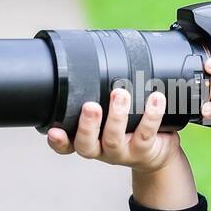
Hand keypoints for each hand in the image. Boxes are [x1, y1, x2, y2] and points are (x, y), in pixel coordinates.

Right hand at [46, 87, 181, 173]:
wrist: (157, 154)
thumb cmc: (129, 129)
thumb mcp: (110, 115)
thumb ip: (99, 95)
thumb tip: (96, 56)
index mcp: (89, 140)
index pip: (67, 144)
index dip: (58, 141)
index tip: (54, 131)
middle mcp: (101, 149)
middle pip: (87, 144)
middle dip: (88, 125)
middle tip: (91, 106)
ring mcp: (122, 153)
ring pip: (114, 139)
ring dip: (116, 116)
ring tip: (121, 94)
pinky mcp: (143, 151)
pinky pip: (146, 134)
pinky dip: (151, 115)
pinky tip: (155, 99)